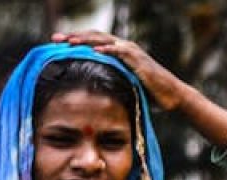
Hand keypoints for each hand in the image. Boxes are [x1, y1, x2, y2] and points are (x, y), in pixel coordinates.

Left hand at [51, 31, 188, 111]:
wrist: (171, 96)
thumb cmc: (148, 93)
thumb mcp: (123, 84)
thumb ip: (108, 80)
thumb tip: (87, 89)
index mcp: (118, 52)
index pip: (92, 41)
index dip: (74, 40)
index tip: (55, 43)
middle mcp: (124, 47)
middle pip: (94, 36)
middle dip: (73, 36)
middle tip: (54, 38)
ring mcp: (132, 52)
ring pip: (104, 40)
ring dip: (86, 40)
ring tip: (69, 41)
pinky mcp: (139, 60)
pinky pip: (121, 52)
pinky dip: (107, 49)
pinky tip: (94, 50)